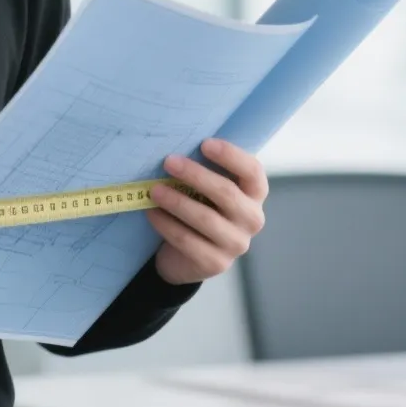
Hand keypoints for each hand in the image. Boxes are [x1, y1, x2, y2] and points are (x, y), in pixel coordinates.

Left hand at [149, 139, 267, 286]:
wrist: (186, 256)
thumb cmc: (199, 208)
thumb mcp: (205, 189)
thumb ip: (203, 170)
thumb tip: (178, 147)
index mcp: (254, 195)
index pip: (253, 172)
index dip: (231, 156)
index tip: (205, 143)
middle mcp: (252, 220)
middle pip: (227, 193)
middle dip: (196, 175)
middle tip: (168, 162)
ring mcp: (236, 244)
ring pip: (206, 218)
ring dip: (176, 201)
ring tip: (154, 190)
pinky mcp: (216, 263)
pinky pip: (187, 240)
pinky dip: (166, 224)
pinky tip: (151, 212)